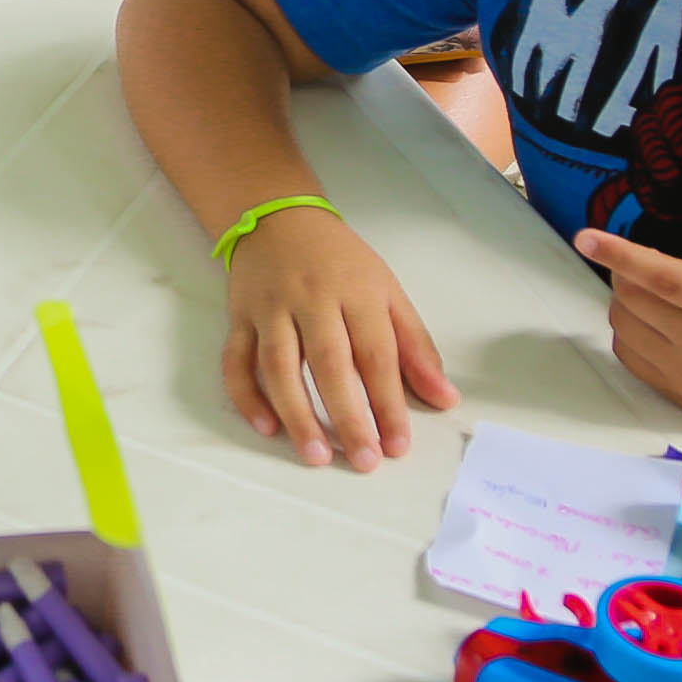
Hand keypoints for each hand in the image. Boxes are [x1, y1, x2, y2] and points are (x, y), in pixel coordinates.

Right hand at [223, 202, 455, 469]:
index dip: (388, 402)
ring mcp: (270, 308)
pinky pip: (236, 361)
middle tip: (363, 461)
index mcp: (356, 291)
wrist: (278, 219)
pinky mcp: (239, 317)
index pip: (376, 354)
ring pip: (278, 365)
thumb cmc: (341, 262)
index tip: (398, 446)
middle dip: (347, 416)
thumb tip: (445, 398)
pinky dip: (246, 396)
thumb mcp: (387, 292)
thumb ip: (416, 346)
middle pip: (328, 363)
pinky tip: (267, 428)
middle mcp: (311, 298)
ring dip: (297, 413)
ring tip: (316, 455)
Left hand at [576, 181, 681, 457]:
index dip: (621, 255)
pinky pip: (629, 358)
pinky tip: (651, 323)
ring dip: (624, 302)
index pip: (665, 278)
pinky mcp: (676, 395)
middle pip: (632, 299)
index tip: (586, 235)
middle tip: (645, 262)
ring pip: (623, 327)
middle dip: (625, 271)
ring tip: (651, 292)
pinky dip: (627, 334)